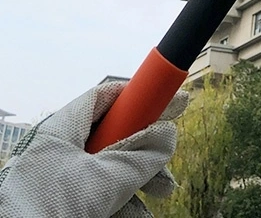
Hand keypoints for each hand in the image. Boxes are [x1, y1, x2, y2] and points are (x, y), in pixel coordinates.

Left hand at [0, 82, 187, 217]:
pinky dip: (123, 202)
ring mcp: (61, 179)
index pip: (104, 99)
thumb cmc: (50, 210)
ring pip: (111, 169)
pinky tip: (140, 214)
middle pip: (114, 135)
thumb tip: (168, 136)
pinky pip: (100, 194)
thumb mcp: (105, 178)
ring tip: (163, 191)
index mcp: (61, 130)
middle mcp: (60, 150)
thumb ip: (143, 155)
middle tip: (169, 154)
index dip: (136, 97)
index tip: (166, 100)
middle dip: (146, 148)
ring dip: (140, 180)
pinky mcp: (65, 204)